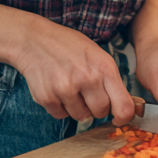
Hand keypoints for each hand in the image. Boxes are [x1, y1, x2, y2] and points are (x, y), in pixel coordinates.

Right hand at [12, 17, 133, 122]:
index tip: (118, 117)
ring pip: (81, 116)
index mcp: (104, 68)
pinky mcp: (47, 98)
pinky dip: (61, 107)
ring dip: (78, 107)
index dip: (123, 116)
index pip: (123, 106)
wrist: (34, 40)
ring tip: (70, 86)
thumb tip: (122, 105)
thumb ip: (110, 79)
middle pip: (101, 113)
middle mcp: (87, 79)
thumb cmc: (68, 46)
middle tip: (88, 92)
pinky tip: (57, 89)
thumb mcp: (97, 54)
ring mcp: (66, 90)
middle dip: (96, 107)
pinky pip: (61, 115)